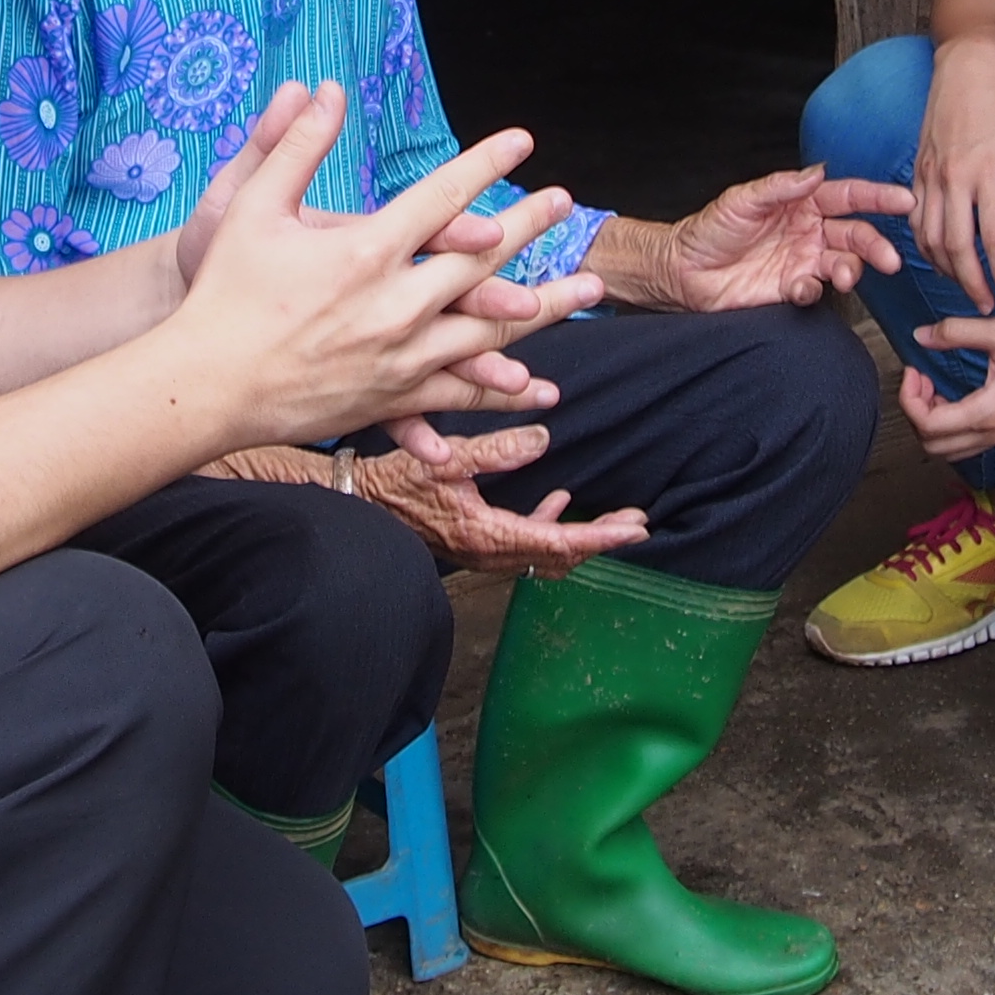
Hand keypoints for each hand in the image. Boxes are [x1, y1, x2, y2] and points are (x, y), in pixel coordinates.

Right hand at [161, 87, 602, 446]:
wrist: (202, 386)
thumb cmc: (220, 291)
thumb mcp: (250, 205)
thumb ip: (294, 145)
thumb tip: (324, 89)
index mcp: (365, 251)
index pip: (442, 196)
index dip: (485, 163)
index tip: (522, 140)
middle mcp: (394, 305)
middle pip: (482, 260)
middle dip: (531, 227)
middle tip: (566, 202)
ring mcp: (399, 357)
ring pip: (489, 330)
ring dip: (544, 307)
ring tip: (587, 288)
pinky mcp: (390, 398)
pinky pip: (458, 392)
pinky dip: (499, 387)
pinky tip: (537, 386)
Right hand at [353, 420, 649, 572]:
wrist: (357, 505)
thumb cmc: (394, 483)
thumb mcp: (445, 459)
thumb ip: (495, 450)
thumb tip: (543, 440)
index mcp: (486, 534)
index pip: (556, 542)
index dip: (600, 536)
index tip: (634, 530)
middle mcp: (489, 552)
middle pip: (559, 554)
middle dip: (601, 539)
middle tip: (637, 523)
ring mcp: (482, 551)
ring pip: (545, 552)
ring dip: (580, 535)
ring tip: (613, 518)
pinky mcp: (475, 541)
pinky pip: (523, 541)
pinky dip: (548, 526)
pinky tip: (558, 500)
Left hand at [636, 168, 907, 310]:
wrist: (682, 270)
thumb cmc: (709, 229)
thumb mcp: (741, 200)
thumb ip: (780, 187)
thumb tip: (817, 172)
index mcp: (802, 203)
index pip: (847, 196)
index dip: (878, 198)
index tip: (905, 201)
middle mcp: (810, 231)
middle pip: (856, 235)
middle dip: (877, 245)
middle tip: (891, 259)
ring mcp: (803, 261)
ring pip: (844, 264)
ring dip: (853, 270)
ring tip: (847, 277)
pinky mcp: (791, 288)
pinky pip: (815, 290)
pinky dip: (815, 290)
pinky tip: (802, 289)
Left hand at [896, 312, 994, 461]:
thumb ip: (955, 332)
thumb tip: (921, 335)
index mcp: (988, 411)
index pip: (928, 425)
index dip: (909, 398)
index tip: (914, 370)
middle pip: (933, 445)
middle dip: (916, 413)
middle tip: (921, 379)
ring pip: (950, 449)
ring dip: (933, 423)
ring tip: (935, 388)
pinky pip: (969, 444)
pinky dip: (952, 426)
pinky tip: (956, 396)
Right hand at [913, 35, 994, 312]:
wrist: (968, 66)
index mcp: (990, 173)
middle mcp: (956, 178)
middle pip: (959, 249)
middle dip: (974, 285)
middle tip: (988, 306)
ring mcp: (931, 175)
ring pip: (931, 239)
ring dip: (948, 271)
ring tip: (967, 287)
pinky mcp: (918, 171)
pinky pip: (916, 220)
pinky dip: (926, 246)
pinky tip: (941, 259)